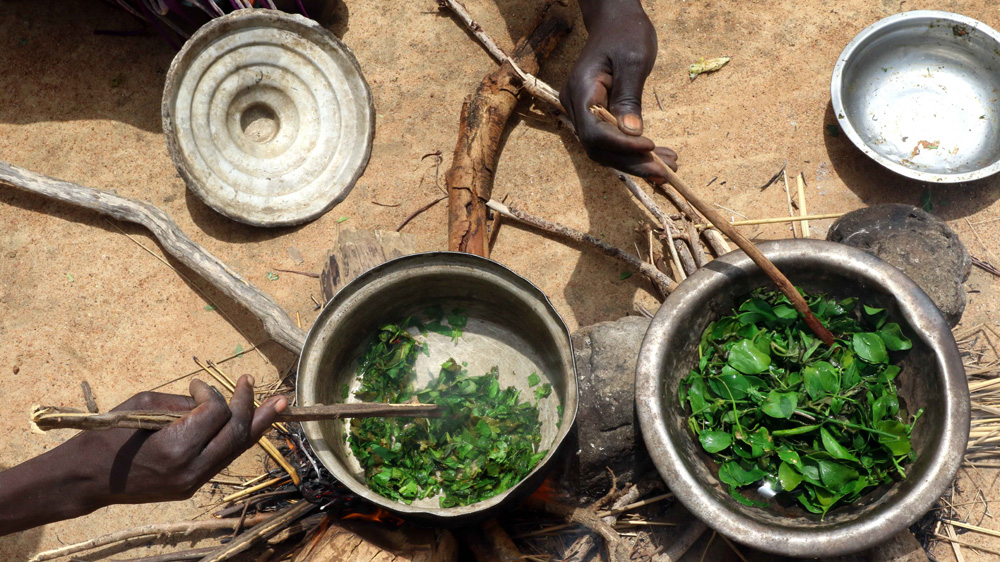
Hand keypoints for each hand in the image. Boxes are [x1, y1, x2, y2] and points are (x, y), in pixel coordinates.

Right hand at [77, 376, 286, 504]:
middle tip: (254, 382)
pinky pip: (221, 459)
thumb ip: (182, 402)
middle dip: (251, 406)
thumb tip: (209, 397)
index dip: (210, 393)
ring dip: (255, 424)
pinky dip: (234, 439)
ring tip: (277, 405)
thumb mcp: (143, 406)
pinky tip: (249, 424)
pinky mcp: (191, 487)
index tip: (196, 386)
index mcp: (176, 447)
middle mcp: (191, 469)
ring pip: (235, 450)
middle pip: (236, 433)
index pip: (215, 412)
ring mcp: (193, 482)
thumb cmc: (109, 436)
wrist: (87, 479)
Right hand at [561, 1, 677, 181]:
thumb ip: (629, 98)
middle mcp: (575, 106)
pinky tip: (657, 158)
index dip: (621, 146)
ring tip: (669, 166)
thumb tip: (632, 133)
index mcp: (581, 90)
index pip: (594, 132)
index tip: (650, 147)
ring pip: (604, 149)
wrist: (614, 20)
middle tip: (665, 172)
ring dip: (635, 162)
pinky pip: (609, 141)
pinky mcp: (594, 116)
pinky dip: (632, 153)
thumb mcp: (633, 60)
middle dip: (632, 163)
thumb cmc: (625, 33)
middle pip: (598, 148)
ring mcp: (582, 113)